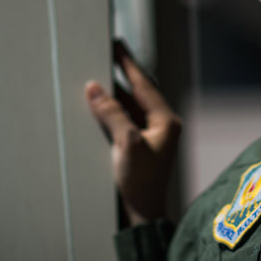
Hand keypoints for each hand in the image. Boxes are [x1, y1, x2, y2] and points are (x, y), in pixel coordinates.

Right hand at [84, 41, 181, 225]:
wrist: (143, 216)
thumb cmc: (140, 183)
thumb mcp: (125, 143)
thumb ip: (111, 113)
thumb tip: (94, 88)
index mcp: (166, 121)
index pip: (144, 84)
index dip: (128, 63)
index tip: (116, 43)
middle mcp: (162, 125)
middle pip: (137, 93)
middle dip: (119, 75)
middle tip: (102, 54)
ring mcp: (152, 136)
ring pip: (129, 107)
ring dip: (112, 95)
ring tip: (93, 76)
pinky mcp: (140, 146)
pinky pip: (125, 121)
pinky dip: (111, 112)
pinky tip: (96, 105)